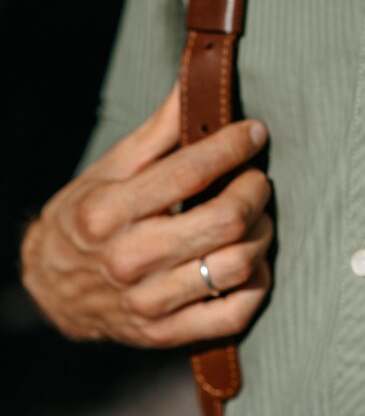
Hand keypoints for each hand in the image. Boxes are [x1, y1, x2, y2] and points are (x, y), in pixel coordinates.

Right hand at [19, 83, 272, 348]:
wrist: (52, 289)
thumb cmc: (88, 218)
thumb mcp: (111, 168)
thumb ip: (159, 130)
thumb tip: (192, 82)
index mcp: (110, 212)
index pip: (190, 171)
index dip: (234, 146)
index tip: (255, 133)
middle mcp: (128, 260)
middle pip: (225, 221)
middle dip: (255, 191)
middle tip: (256, 180)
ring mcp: (148, 302)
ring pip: (238, 265)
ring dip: (262, 235)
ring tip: (256, 219)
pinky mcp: (165, 334)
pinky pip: (235, 313)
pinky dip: (256, 284)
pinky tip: (250, 263)